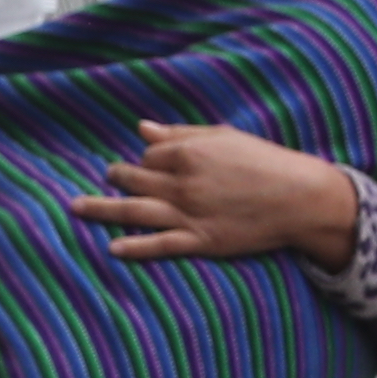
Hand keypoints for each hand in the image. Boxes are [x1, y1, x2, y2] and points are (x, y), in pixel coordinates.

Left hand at [74, 120, 358, 268]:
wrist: (300, 198)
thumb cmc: (264, 162)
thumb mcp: (223, 138)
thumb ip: (180, 134)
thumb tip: (143, 129)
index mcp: (188, 154)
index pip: (148, 156)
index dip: (147, 160)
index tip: (150, 164)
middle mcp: (182, 184)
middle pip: (134, 180)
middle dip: (117, 178)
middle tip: (106, 177)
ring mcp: (189, 214)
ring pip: (134, 211)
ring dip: (102, 209)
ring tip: (77, 208)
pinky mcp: (199, 241)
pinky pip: (159, 245)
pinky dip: (134, 247)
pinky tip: (112, 248)